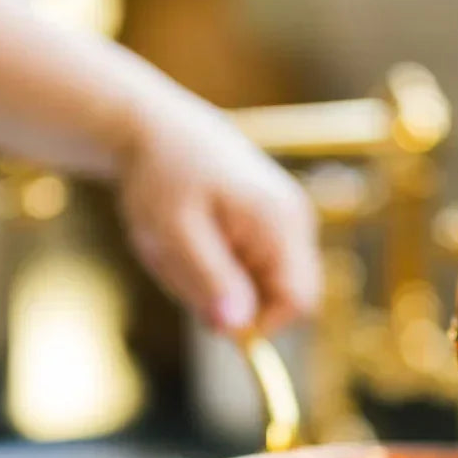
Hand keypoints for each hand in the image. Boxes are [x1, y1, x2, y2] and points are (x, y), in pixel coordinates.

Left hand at [118, 85, 319, 334]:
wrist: (158, 130)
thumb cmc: (162, 177)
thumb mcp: (174, 232)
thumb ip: (208, 279)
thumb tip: (237, 328)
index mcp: (280, 221)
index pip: (300, 301)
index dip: (261, 324)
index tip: (210, 316)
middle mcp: (296, 220)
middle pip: (283, 297)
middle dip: (235, 302)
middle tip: (184, 270)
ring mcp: (288, 220)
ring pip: (264, 286)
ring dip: (221, 285)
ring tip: (184, 250)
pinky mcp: (273, 223)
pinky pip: (254, 269)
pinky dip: (221, 268)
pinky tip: (195, 242)